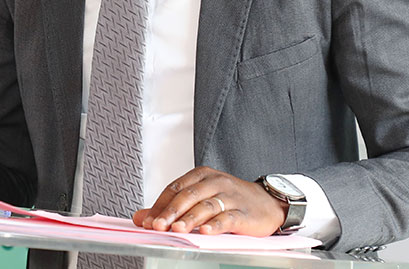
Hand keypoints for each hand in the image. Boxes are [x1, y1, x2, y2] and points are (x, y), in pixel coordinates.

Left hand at [133, 166, 286, 235]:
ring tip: (177, 229)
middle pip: (188, 196)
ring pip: (206, 206)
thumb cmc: (231, 199)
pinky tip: (206, 232)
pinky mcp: (243, 212)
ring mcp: (230, 196)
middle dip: (170, 212)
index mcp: (202, 175)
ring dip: (190, 219)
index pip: (175, 188)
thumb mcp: (200, 198)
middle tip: (157, 226)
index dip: (160, 205)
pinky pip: (228, 218)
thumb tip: (142, 217)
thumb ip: (171, 207)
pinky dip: (216, 225)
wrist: (267, 202)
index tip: (147, 221)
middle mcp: (215, 182)